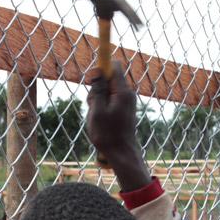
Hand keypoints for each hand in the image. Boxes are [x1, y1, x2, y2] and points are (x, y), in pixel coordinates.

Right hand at [86, 62, 149, 190]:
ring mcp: (127, 102)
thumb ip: (97, 89)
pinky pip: (110, 100)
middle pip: (109, 79)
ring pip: (107, 91)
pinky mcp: (124, 109)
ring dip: (97, 100)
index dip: (100, 68)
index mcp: (122, 92)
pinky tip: (100, 121)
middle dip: (96, 88)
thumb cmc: (108, 134)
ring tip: (96, 116)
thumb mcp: (97, 110)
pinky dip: (102, 107)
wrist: (122, 154)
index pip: (114, 66)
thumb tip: (97, 70)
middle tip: (92, 105)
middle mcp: (127, 94)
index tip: (91, 80)